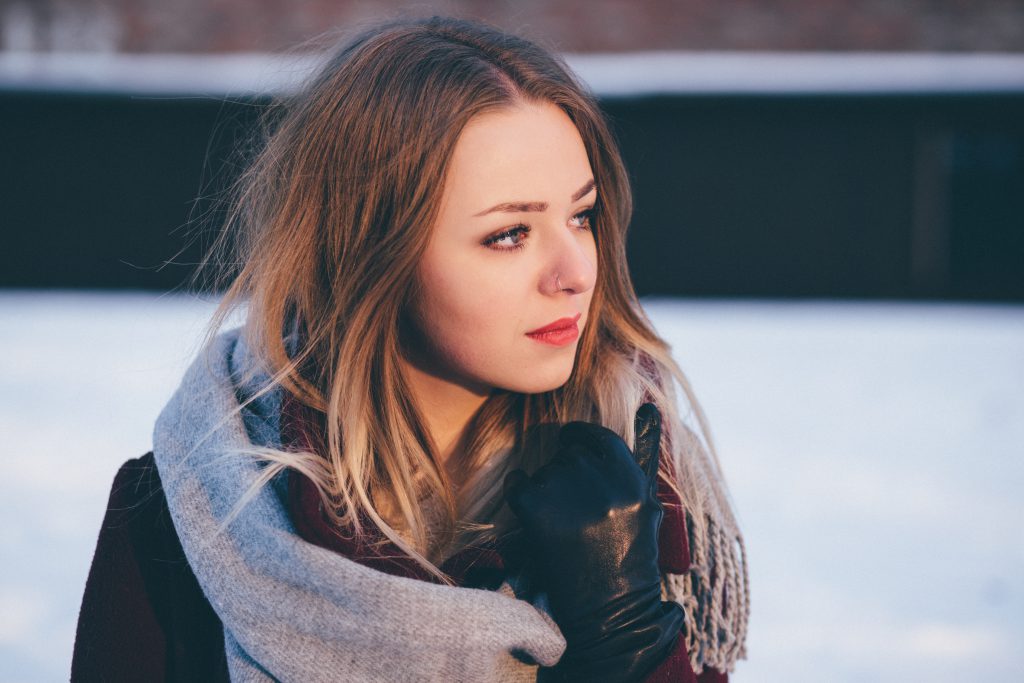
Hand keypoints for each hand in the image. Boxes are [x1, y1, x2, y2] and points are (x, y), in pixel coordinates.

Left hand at [503, 404, 683, 681]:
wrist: (609, 616)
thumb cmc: (630, 564)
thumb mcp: (647, 510)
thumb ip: (641, 461)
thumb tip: (651, 408)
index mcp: (632, 483)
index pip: (600, 438)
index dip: (582, 437)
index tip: (570, 440)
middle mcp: (603, 485)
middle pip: (570, 453)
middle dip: (565, 468)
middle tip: (568, 500)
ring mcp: (569, 498)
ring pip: (545, 470)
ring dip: (547, 487)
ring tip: (562, 523)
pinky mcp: (537, 512)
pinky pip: (518, 483)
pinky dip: (519, 492)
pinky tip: (530, 512)